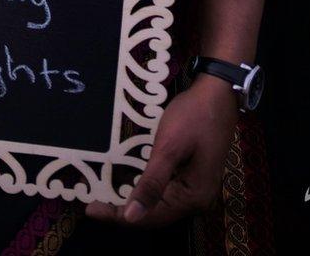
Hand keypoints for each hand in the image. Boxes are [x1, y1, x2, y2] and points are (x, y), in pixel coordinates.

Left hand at [84, 75, 238, 228]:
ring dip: (134, 199)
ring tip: (104, 194)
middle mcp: (197, 200)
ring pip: (160, 203)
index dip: (119, 216)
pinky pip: (166, 190)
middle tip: (93, 201)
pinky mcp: (193, 176)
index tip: (91, 209)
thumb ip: (152, 183)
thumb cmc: (194, 116)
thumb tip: (131, 217)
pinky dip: (146, 188)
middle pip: (156, 213)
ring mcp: (196, 189)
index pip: (151, 217)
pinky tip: (128, 182)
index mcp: (194, 197)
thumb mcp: (169, 147)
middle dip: (124, 210)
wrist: (218, 92)